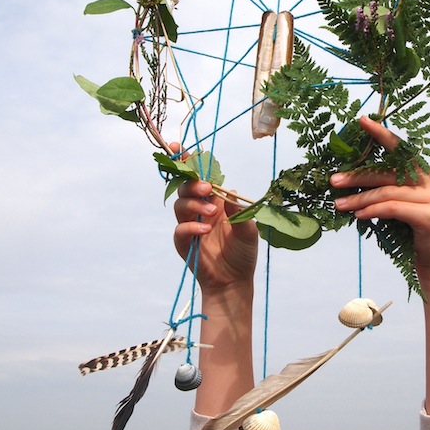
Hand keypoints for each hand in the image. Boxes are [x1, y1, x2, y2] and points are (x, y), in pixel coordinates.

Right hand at [173, 169, 257, 292]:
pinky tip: (205, 230)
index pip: (199, 177)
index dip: (187, 161)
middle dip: (193, 183)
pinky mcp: (183, 241)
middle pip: (185, 186)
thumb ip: (238, 211)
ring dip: (194, 204)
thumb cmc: (243, 252)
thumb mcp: (249, 229)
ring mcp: (190, 225)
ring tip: (212, 214)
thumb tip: (228, 191)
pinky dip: (191, 227)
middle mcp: (200, 209)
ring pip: (180, 204)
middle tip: (208, 189)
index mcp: (215, 200)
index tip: (179, 149)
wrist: (235, 280)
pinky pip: (180, 229)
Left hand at [330, 116, 429, 280]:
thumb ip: (386, 190)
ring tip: (339, 204)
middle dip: (358, 175)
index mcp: (424, 173)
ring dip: (359, 198)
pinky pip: (393, 208)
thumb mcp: (399, 206)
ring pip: (387, 191)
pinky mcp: (429, 215)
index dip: (381, 134)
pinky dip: (373, 210)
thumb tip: (350, 180)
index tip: (362, 121)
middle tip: (334, 180)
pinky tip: (359, 216)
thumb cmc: (412, 232)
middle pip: (388, 171)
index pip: (400, 149)